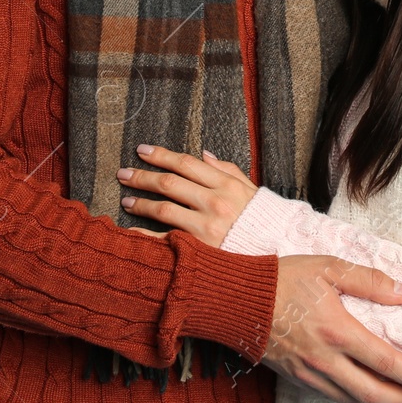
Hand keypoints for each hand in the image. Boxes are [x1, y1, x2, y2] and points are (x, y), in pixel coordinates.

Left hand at [117, 144, 256, 247]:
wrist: (278, 252)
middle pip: (170, 183)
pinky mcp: (201, 249)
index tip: (142, 150)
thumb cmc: (261, 219)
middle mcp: (215, 202)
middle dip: (142, 176)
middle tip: (123, 174)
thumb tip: (203, 154)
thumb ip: (226, 170)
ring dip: (141, 203)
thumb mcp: (249, 189)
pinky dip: (145, 235)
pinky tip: (132, 230)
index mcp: (226, 184)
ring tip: (126, 201)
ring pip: (164, 208)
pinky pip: (166, 240)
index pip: (186, 163)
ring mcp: (207, 227)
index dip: (161, 155)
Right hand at [263, 255, 401, 402]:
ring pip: (353, 399)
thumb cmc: (282, 278)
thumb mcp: (328, 267)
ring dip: (379, 400)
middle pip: (374, 393)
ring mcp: (310, 372)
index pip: (387, 362)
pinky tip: (362, 387)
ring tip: (399, 393)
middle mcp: (326, 359)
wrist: (236, 300)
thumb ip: (369, 281)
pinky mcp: (296, 377)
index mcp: (339, 331)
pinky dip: (353, 396)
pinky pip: (332, 395)